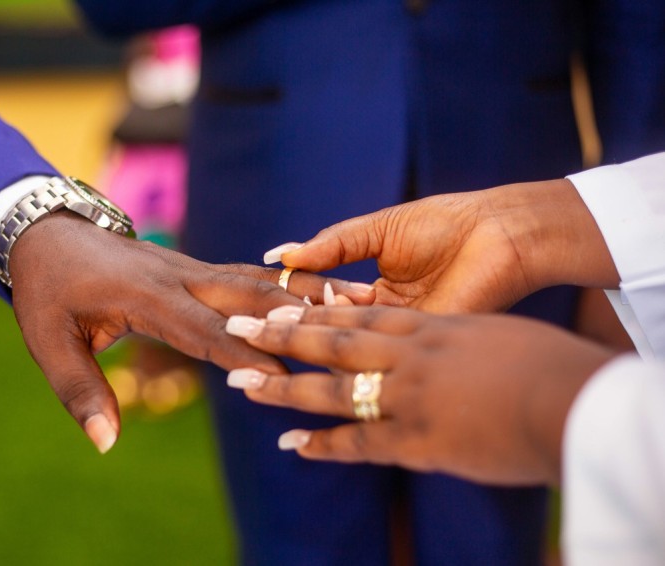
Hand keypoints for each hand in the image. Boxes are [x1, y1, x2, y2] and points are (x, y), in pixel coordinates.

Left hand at [6, 212, 374, 452]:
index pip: (205, 330)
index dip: (246, 353)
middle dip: (296, 317)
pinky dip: (285, 284)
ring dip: (303, 294)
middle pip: (248, 295)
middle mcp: (179, 277)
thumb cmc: (47, 291)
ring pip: (256, 279)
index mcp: (146, 297)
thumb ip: (78, 391)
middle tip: (348, 331)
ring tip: (356, 304)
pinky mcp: (195, 267)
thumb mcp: (48, 341)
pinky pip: (247, 275)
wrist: (47, 232)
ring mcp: (190, 267)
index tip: (286, 373)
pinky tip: (320, 292)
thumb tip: (106, 443)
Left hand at [225, 305, 615, 485]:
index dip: (313, 311)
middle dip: (281, 336)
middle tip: (235, 330)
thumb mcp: (490, 337)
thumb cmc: (543, 364)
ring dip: (284, 385)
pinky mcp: (416, 437)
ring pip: (332, 386)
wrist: (569, 396)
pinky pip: (358, 442)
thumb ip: (453, 340)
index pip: (358, 316)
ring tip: (241, 383)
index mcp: (426, 327)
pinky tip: (290, 444)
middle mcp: (407, 355)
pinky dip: (323, 443)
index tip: (276, 308)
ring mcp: (407, 395)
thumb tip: (435, 344)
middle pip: (332, 341)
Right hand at [265, 179, 617, 313]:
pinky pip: (377, 345)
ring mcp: (401, 333)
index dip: (292, 303)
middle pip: (331, 327)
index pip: (323, 304)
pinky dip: (346, 340)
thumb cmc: (443, 223)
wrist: (498, 231)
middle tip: (254, 326)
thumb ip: (329, 246)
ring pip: (349, 340)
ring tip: (272, 331)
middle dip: (294, 326)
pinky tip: (312, 337)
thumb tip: (279, 255)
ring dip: (312, 335)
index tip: (258, 305)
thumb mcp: (375, 231)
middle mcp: (384, 317)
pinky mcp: (419, 342)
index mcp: (375, 292)